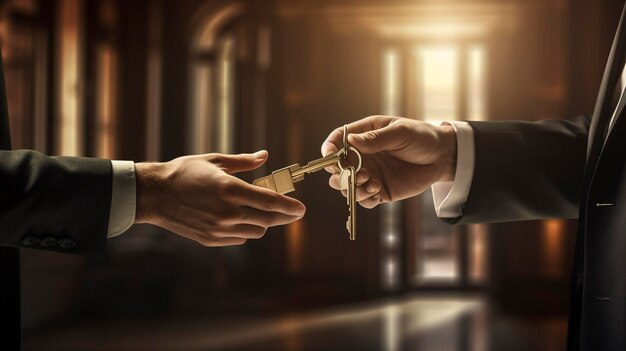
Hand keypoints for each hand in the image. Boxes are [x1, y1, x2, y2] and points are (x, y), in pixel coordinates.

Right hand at [134, 151, 305, 246]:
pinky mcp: (211, 239)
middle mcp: (227, 212)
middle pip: (268, 220)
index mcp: (230, 189)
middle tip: (293, 212)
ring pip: (256, 231)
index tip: (302, 209)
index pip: (270, 202)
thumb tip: (264, 155)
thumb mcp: (215, 161)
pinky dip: (246, 229)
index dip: (290, 207)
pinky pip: (240, 238)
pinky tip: (241, 218)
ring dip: (264, 222)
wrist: (154, 195)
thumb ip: (243, 162)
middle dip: (284, 216)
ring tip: (261, 210)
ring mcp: (219, 229)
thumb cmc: (184, 172)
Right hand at [321, 116, 456, 208]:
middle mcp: (362, 156)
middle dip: (339, 174)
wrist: (442, 157)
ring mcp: (369, 174)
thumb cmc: (421, 137)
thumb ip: (375, 139)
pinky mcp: (379, 190)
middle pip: (336, 168)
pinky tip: (377, 192)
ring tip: (371, 183)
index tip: (330, 157)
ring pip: (346, 186)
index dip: (329, 149)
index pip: (337, 140)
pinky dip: (364, 199)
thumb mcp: (399, 133)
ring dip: (352, 188)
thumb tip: (350, 141)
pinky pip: (363, 200)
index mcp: (364, 135)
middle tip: (356, 174)